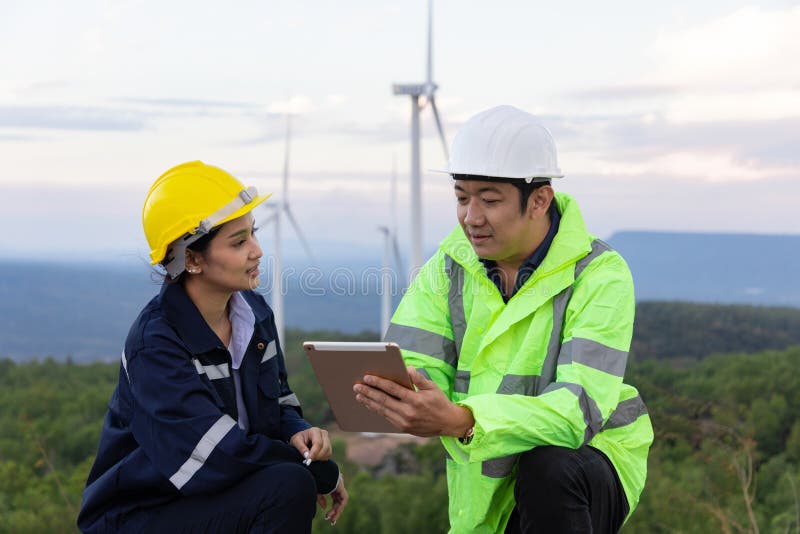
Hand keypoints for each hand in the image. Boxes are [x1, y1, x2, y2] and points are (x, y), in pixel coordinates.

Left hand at [290, 427, 331, 461]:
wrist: (302, 438)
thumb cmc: (298, 439)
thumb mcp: (296, 441)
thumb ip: (301, 448)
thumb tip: (307, 456)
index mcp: (315, 430)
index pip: (318, 443)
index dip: (314, 453)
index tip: (308, 461)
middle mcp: (323, 433)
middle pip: (325, 447)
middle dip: (317, 456)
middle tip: (308, 461)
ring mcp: (327, 439)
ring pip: (328, 452)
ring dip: (320, 458)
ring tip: (310, 458)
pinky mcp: (329, 445)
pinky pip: (328, 454)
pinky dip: (322, 458)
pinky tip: (314, 457)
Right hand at [317, 475, 347, 524]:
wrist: (314, 470)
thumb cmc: (313, 478)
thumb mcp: (316, 491)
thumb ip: (321, 499)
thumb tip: (325, 507)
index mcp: (331, 486)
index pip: (335, 499)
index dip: (332, 509)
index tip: (327, 517)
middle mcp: (337, 486)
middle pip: (338, 501)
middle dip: (335, 512)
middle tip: (331, 522)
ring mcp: (340, 485)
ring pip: (341, 502)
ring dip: (337, 511)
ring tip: (331, 519)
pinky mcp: (341, 486)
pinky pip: (343, 499)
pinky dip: (339, 507)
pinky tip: (333, 512)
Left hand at [353, 366, 473, 436]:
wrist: (448, 424)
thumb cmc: (440, 402)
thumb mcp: (432, 388)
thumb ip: (419, 379)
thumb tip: (408, 369)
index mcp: (415, 400)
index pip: (392, 389)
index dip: (378, 383)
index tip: (367, 378)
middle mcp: (408, 412)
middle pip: (383, 401)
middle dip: (368, 393)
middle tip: (356, 387)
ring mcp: (405, 422)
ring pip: (382, 410)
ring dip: (369, 402)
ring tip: (359, 396)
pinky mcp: (403, 428)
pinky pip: (386, 417)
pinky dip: (376, 410)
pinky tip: (370, 405)